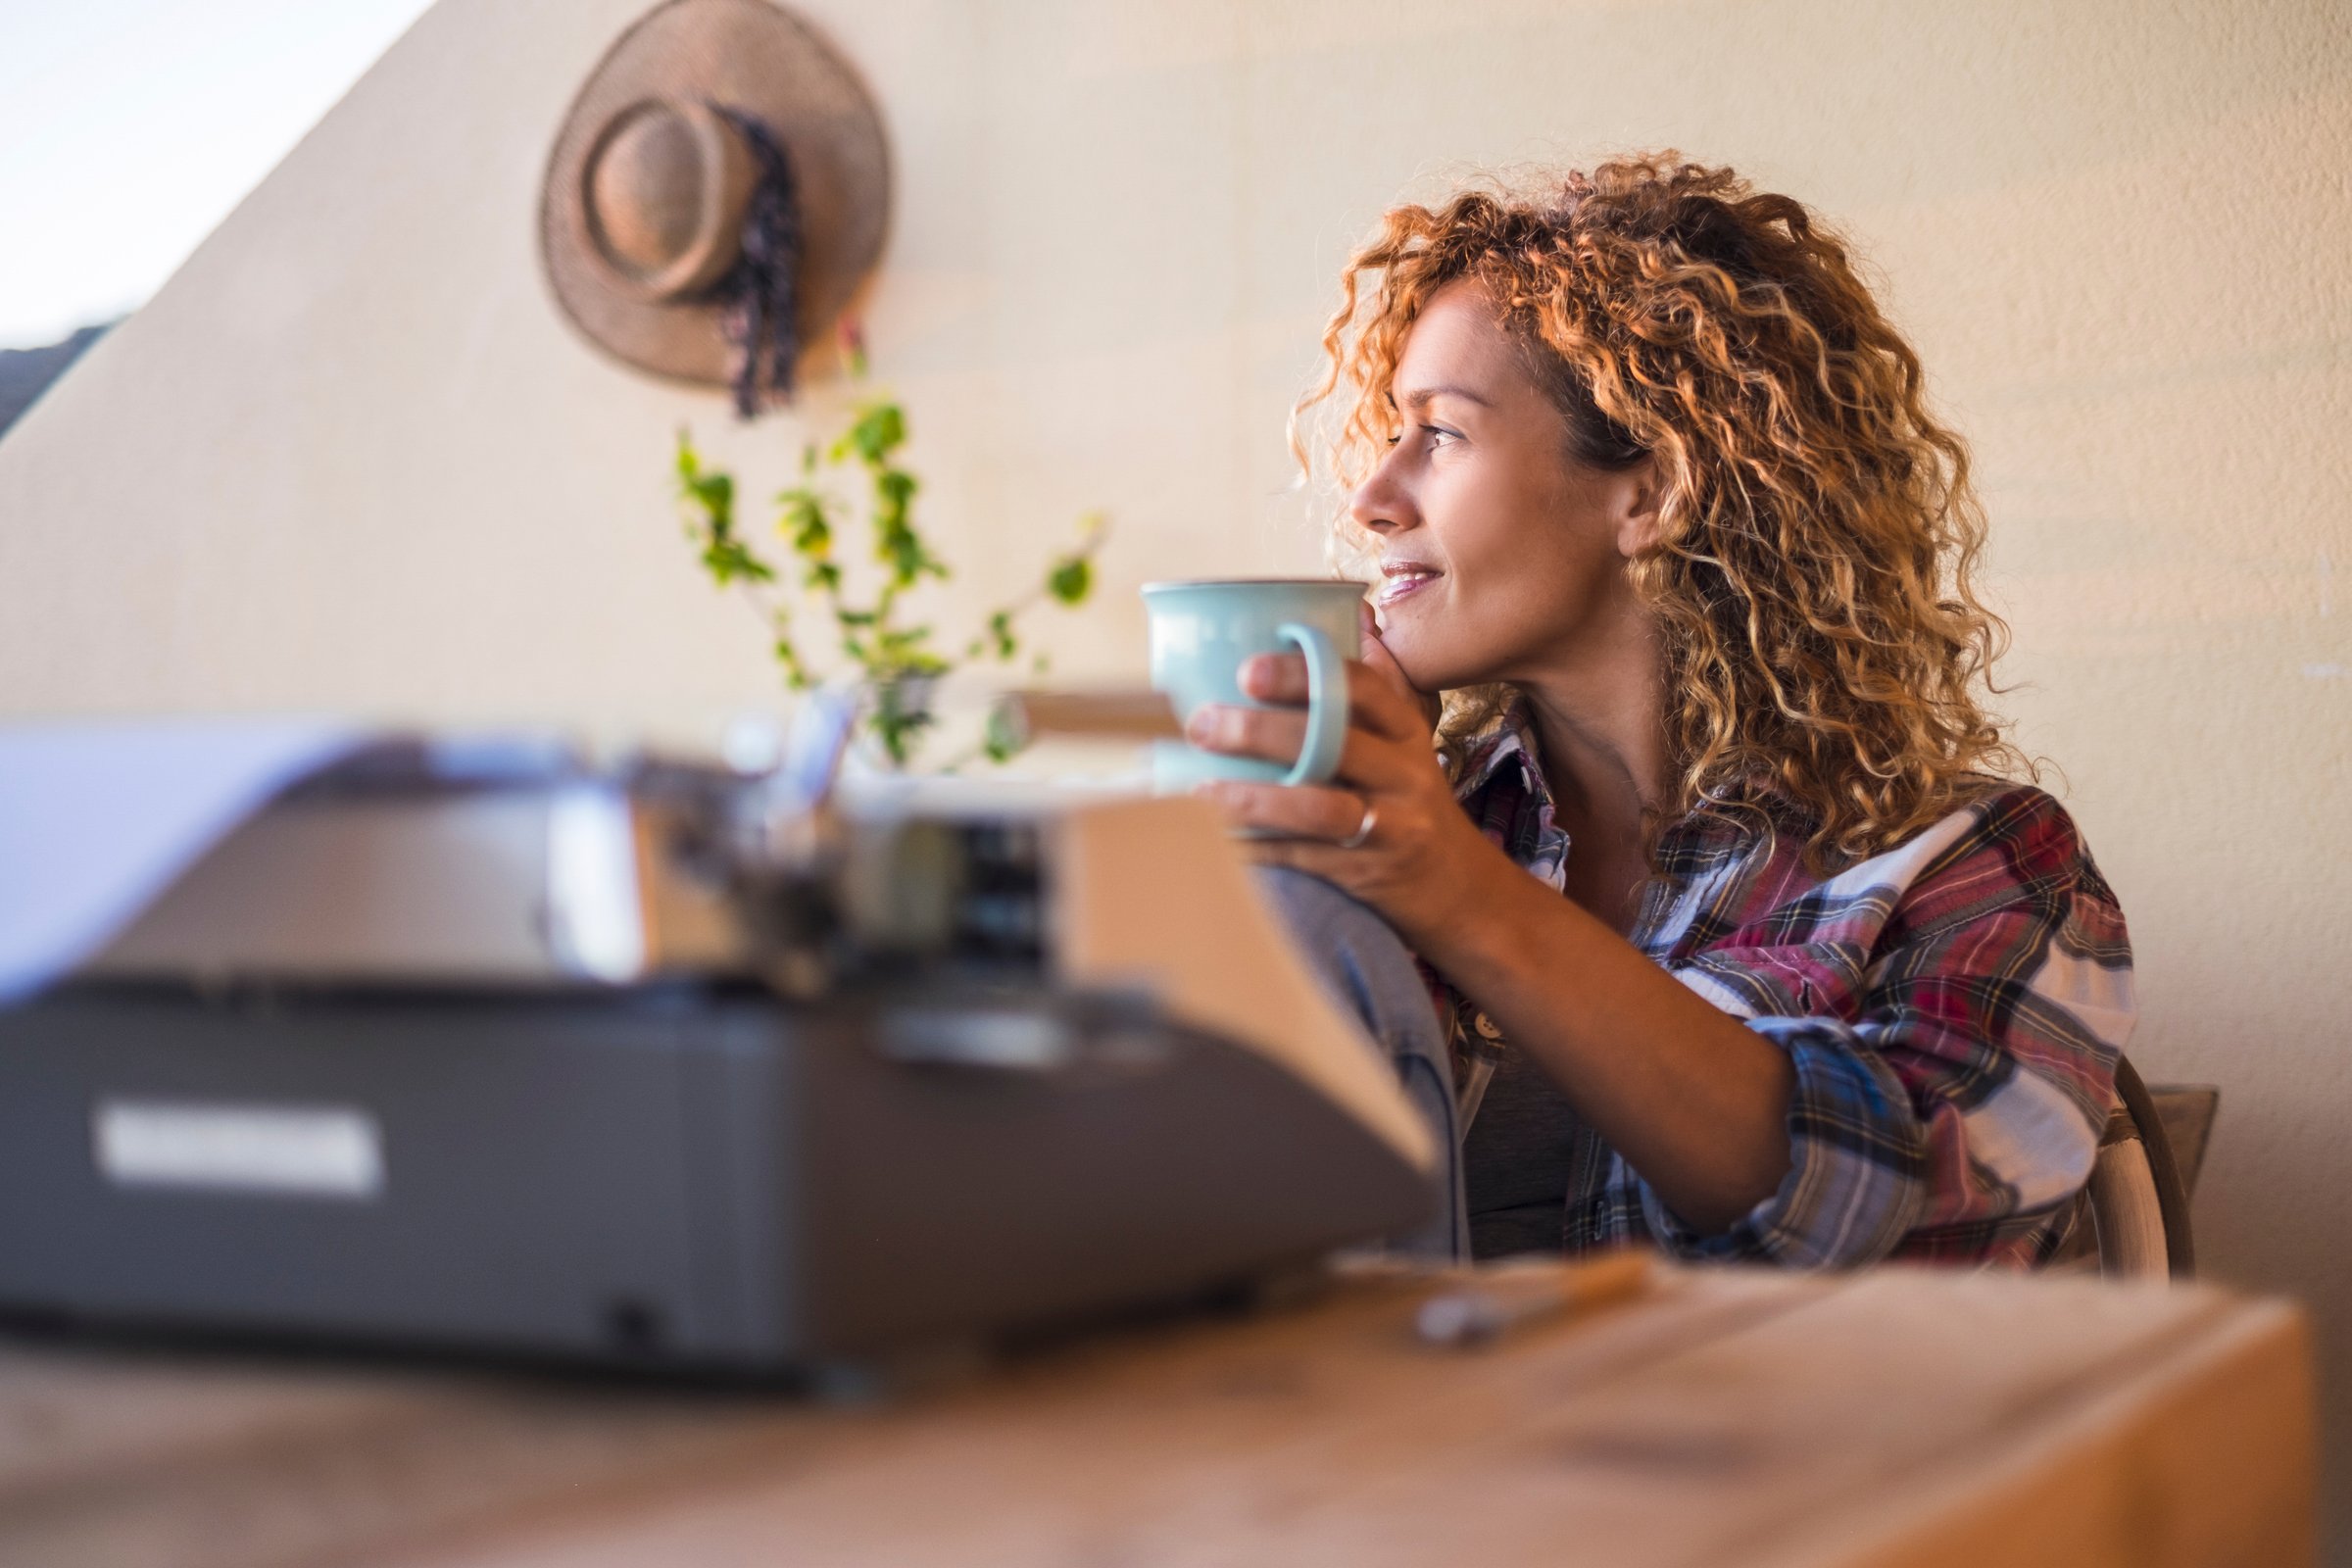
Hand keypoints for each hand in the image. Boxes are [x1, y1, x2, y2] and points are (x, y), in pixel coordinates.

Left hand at [1187, 606, 1488, 940]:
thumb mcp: (1408, 740)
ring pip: (1317, 807)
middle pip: (1333, 743)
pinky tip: (1218, 837)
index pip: (1362, 688)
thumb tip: (1355, 613)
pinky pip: (1303, 857)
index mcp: (1406, 731)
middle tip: (1202, 724)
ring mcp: (1391, 826)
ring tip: (1200, 788)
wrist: (1458, 886)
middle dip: (1261, 732)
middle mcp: (1405, 773)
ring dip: (1252, 797)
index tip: (1247, 670)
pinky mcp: (1368, 872)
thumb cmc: (1412, 800)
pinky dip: (1257, 847)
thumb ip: (1379, 683)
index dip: (1304, 674)